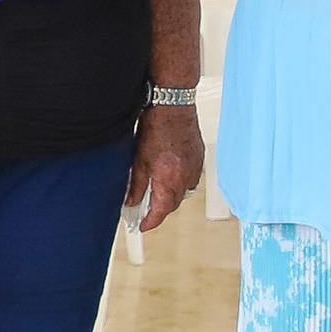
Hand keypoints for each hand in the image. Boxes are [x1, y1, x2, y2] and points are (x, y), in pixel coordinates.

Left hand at [127, 101, 204, 230]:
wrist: (173, 104)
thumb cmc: (156, 126)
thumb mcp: (139, 159)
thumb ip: (135, 184)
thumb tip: (131, 202)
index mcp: (169, 178)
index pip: (161, 211)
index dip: (151, 222)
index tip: (143, 227)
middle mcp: (185, 176)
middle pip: (173, 204)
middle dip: (160, 210)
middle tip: (145, 211)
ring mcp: (195, 168)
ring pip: (183, 192)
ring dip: (170, 196)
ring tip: (156, 193)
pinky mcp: (199, 158)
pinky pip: (190, 178)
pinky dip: (180, 182)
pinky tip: (170, 175)